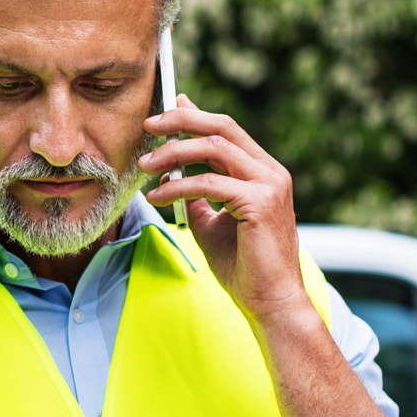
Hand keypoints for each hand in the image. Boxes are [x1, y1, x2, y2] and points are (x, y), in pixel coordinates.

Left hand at [141, 95, 313, 327]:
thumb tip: (169, 174)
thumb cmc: (245, 267)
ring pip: (214, 149)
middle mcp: (271, 172)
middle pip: (222, 128)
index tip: (165, 113)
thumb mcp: (213, 224)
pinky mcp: (260, 203)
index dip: (195, 116)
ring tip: (144, 165)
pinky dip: (178, 187)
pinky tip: (158, 196)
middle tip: (148, 126)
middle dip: (181, 121)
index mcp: (264, 173)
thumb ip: (196, 197)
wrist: (270, 302)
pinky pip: (209, 184)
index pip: (227, 131)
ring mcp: (269, 185)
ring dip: (173, 152)